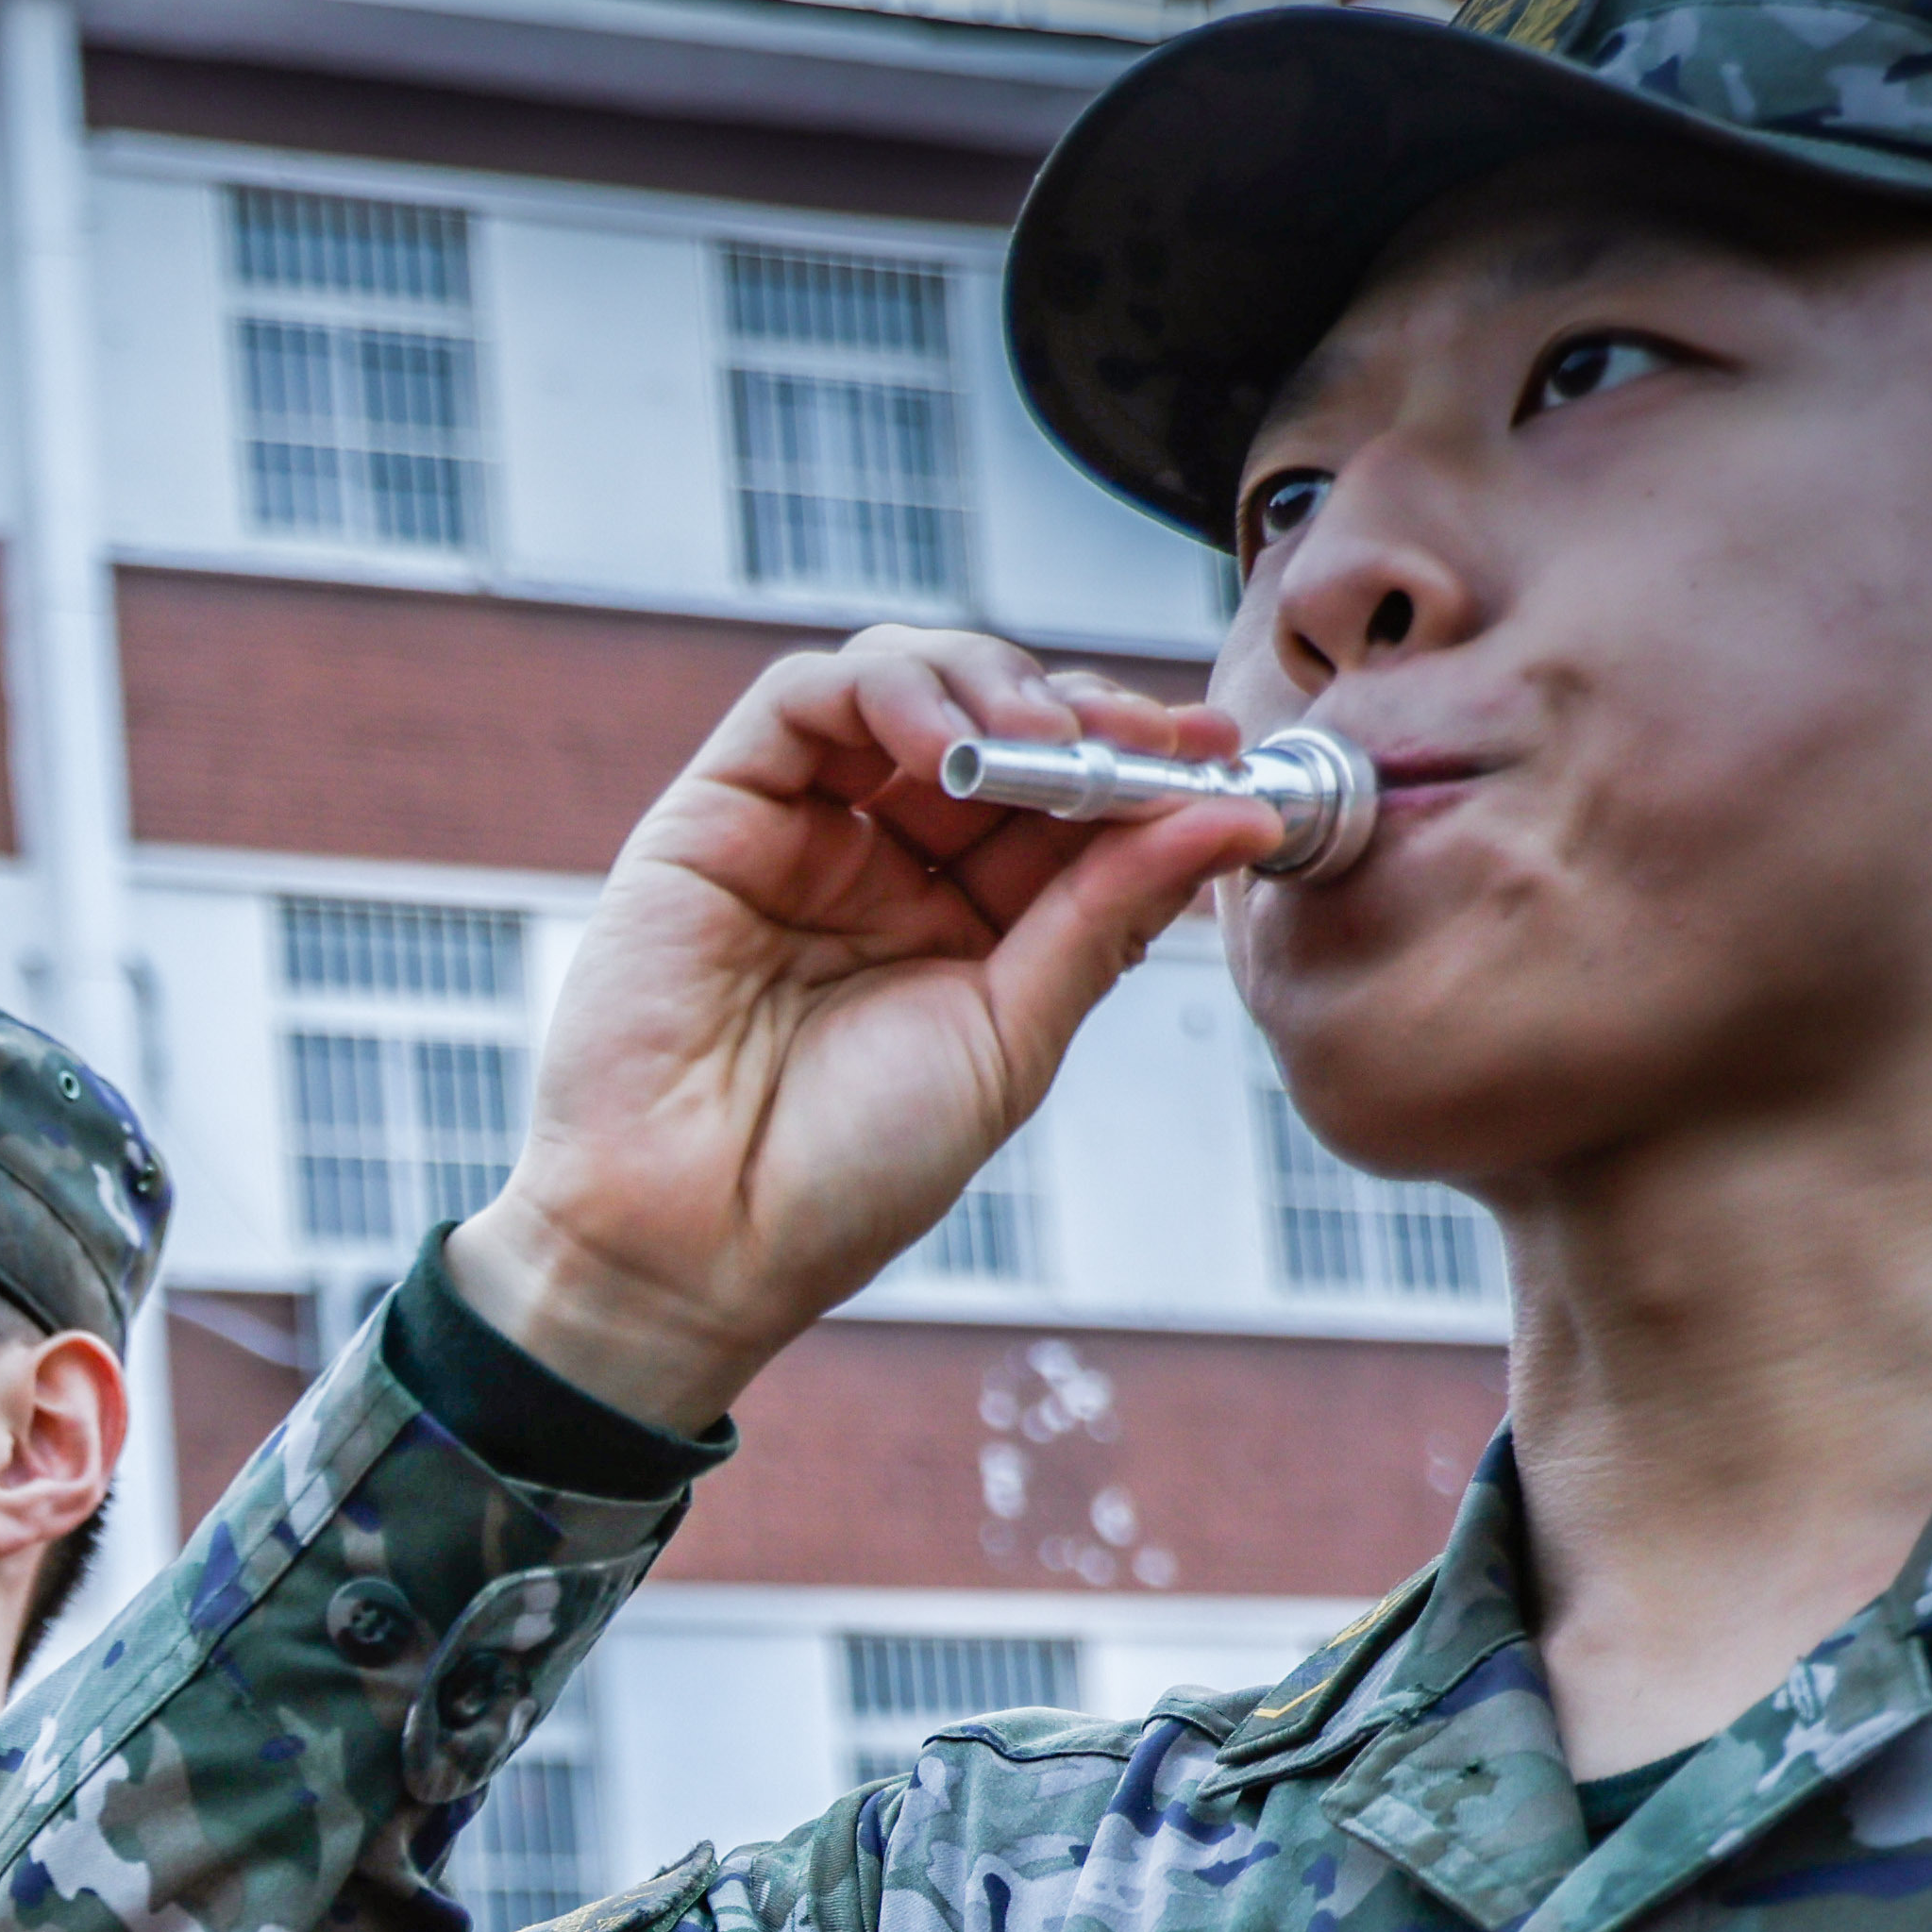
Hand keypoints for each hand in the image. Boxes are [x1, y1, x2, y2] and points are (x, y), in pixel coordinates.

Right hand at [447, 628, 1273, 1432]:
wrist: (696, 1244)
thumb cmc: (842, 1179)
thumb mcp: (1011, 1041)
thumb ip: (1106, 914)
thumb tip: (1235, 815)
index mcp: (966, 929)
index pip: (1067, 804)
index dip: (1142, 762)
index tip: (1213, 753)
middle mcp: (884, 868)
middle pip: (995, 727)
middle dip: (1081, 714)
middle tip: (1141, 737)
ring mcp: (799, 835)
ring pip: (904, 686)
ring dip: (991, 688)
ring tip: (1042, 743)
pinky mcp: (712, 814)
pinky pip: (801, 700)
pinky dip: (886, 689)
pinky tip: (946, 741)